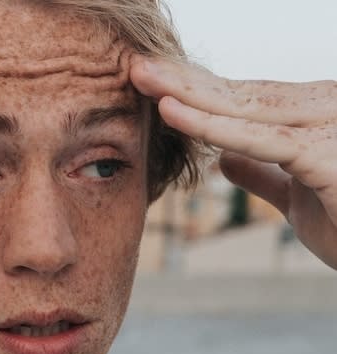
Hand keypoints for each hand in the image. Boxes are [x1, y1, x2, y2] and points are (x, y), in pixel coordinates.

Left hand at [130, 56, 336, 269]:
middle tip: (132, 65)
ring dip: (187, 92)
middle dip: (182, 79)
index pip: (243, 99)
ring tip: (140, 77)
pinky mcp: (329, 154)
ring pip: (243, 108)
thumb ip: (262, 173)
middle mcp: (321, 108)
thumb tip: (222, 160)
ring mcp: (327, 127)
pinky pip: (259, 138)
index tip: (152, 82)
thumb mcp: (298, 194)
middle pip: (238, 93)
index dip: (196, 90)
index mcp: (310, 116)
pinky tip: (172, 112)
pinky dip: (212, 126)